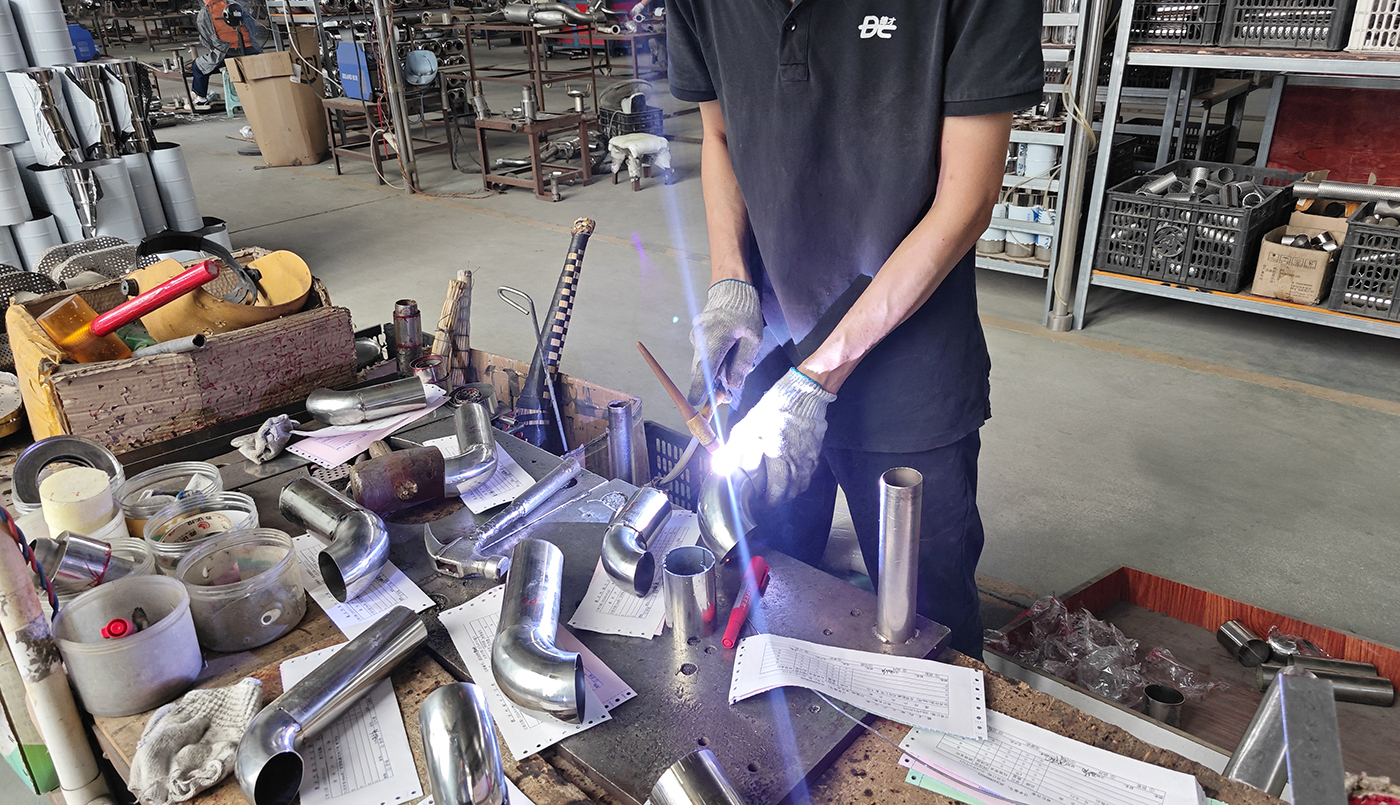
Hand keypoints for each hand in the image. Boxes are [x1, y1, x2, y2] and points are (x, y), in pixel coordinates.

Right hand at [687, 279, 763, 405]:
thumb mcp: (753, 339)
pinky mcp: (696, 336)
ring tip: (731, 376)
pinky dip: (713, 362)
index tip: (697, 404)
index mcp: (714, 338)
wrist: (730, 289)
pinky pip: (703, 355)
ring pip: (703, 364)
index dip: (699, 389)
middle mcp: (700, 339)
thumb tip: (733, 385)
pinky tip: (726, 359)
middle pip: (701, 371)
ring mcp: (695, 337)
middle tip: (726, 397)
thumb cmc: (745, 313)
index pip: (703, 370)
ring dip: (714, 374)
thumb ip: (742, 364)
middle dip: (712, 386)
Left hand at [713, 368, 835, 507]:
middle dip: (777, 499)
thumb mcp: (747, 426)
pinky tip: (792, 471)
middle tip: (766, 497)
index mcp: (780, 460)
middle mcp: (797, 463)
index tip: (757, 502)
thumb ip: (733, 450)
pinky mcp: (817, 450)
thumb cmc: (776, 407)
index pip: (775, 494)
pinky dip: (800, 477)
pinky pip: (809, 472)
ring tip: (779, 487)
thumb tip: (720, 468)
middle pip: (790, 493)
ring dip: (790, 490)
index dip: (766, 502)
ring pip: (802, 484)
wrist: (805, 392)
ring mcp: (810, 458)